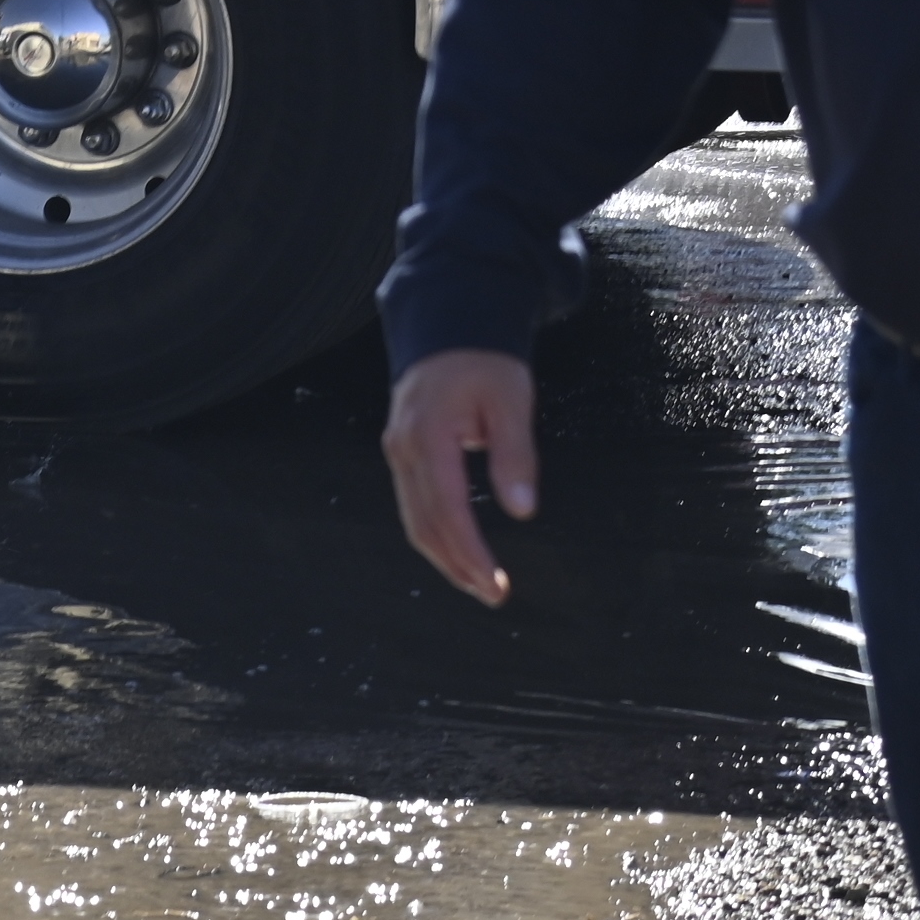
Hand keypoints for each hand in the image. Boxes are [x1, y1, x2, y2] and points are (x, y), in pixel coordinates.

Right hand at [382, 348, 538, 607]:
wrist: (449, 324)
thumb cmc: (485, 360)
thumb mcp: (511, 400)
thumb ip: (514, 454)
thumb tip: (522, 510)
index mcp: (429, 436)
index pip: (448, 512)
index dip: (471, 554)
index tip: (495, 584)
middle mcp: (404, 449)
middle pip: (425, 525)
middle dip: (458, 566)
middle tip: (492, 594)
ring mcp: (397, 451)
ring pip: (414, 520)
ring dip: (444, 556)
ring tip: (478, 582)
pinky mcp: (402, 452)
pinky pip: (413, 504)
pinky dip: (434, 533)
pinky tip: (457, 549)